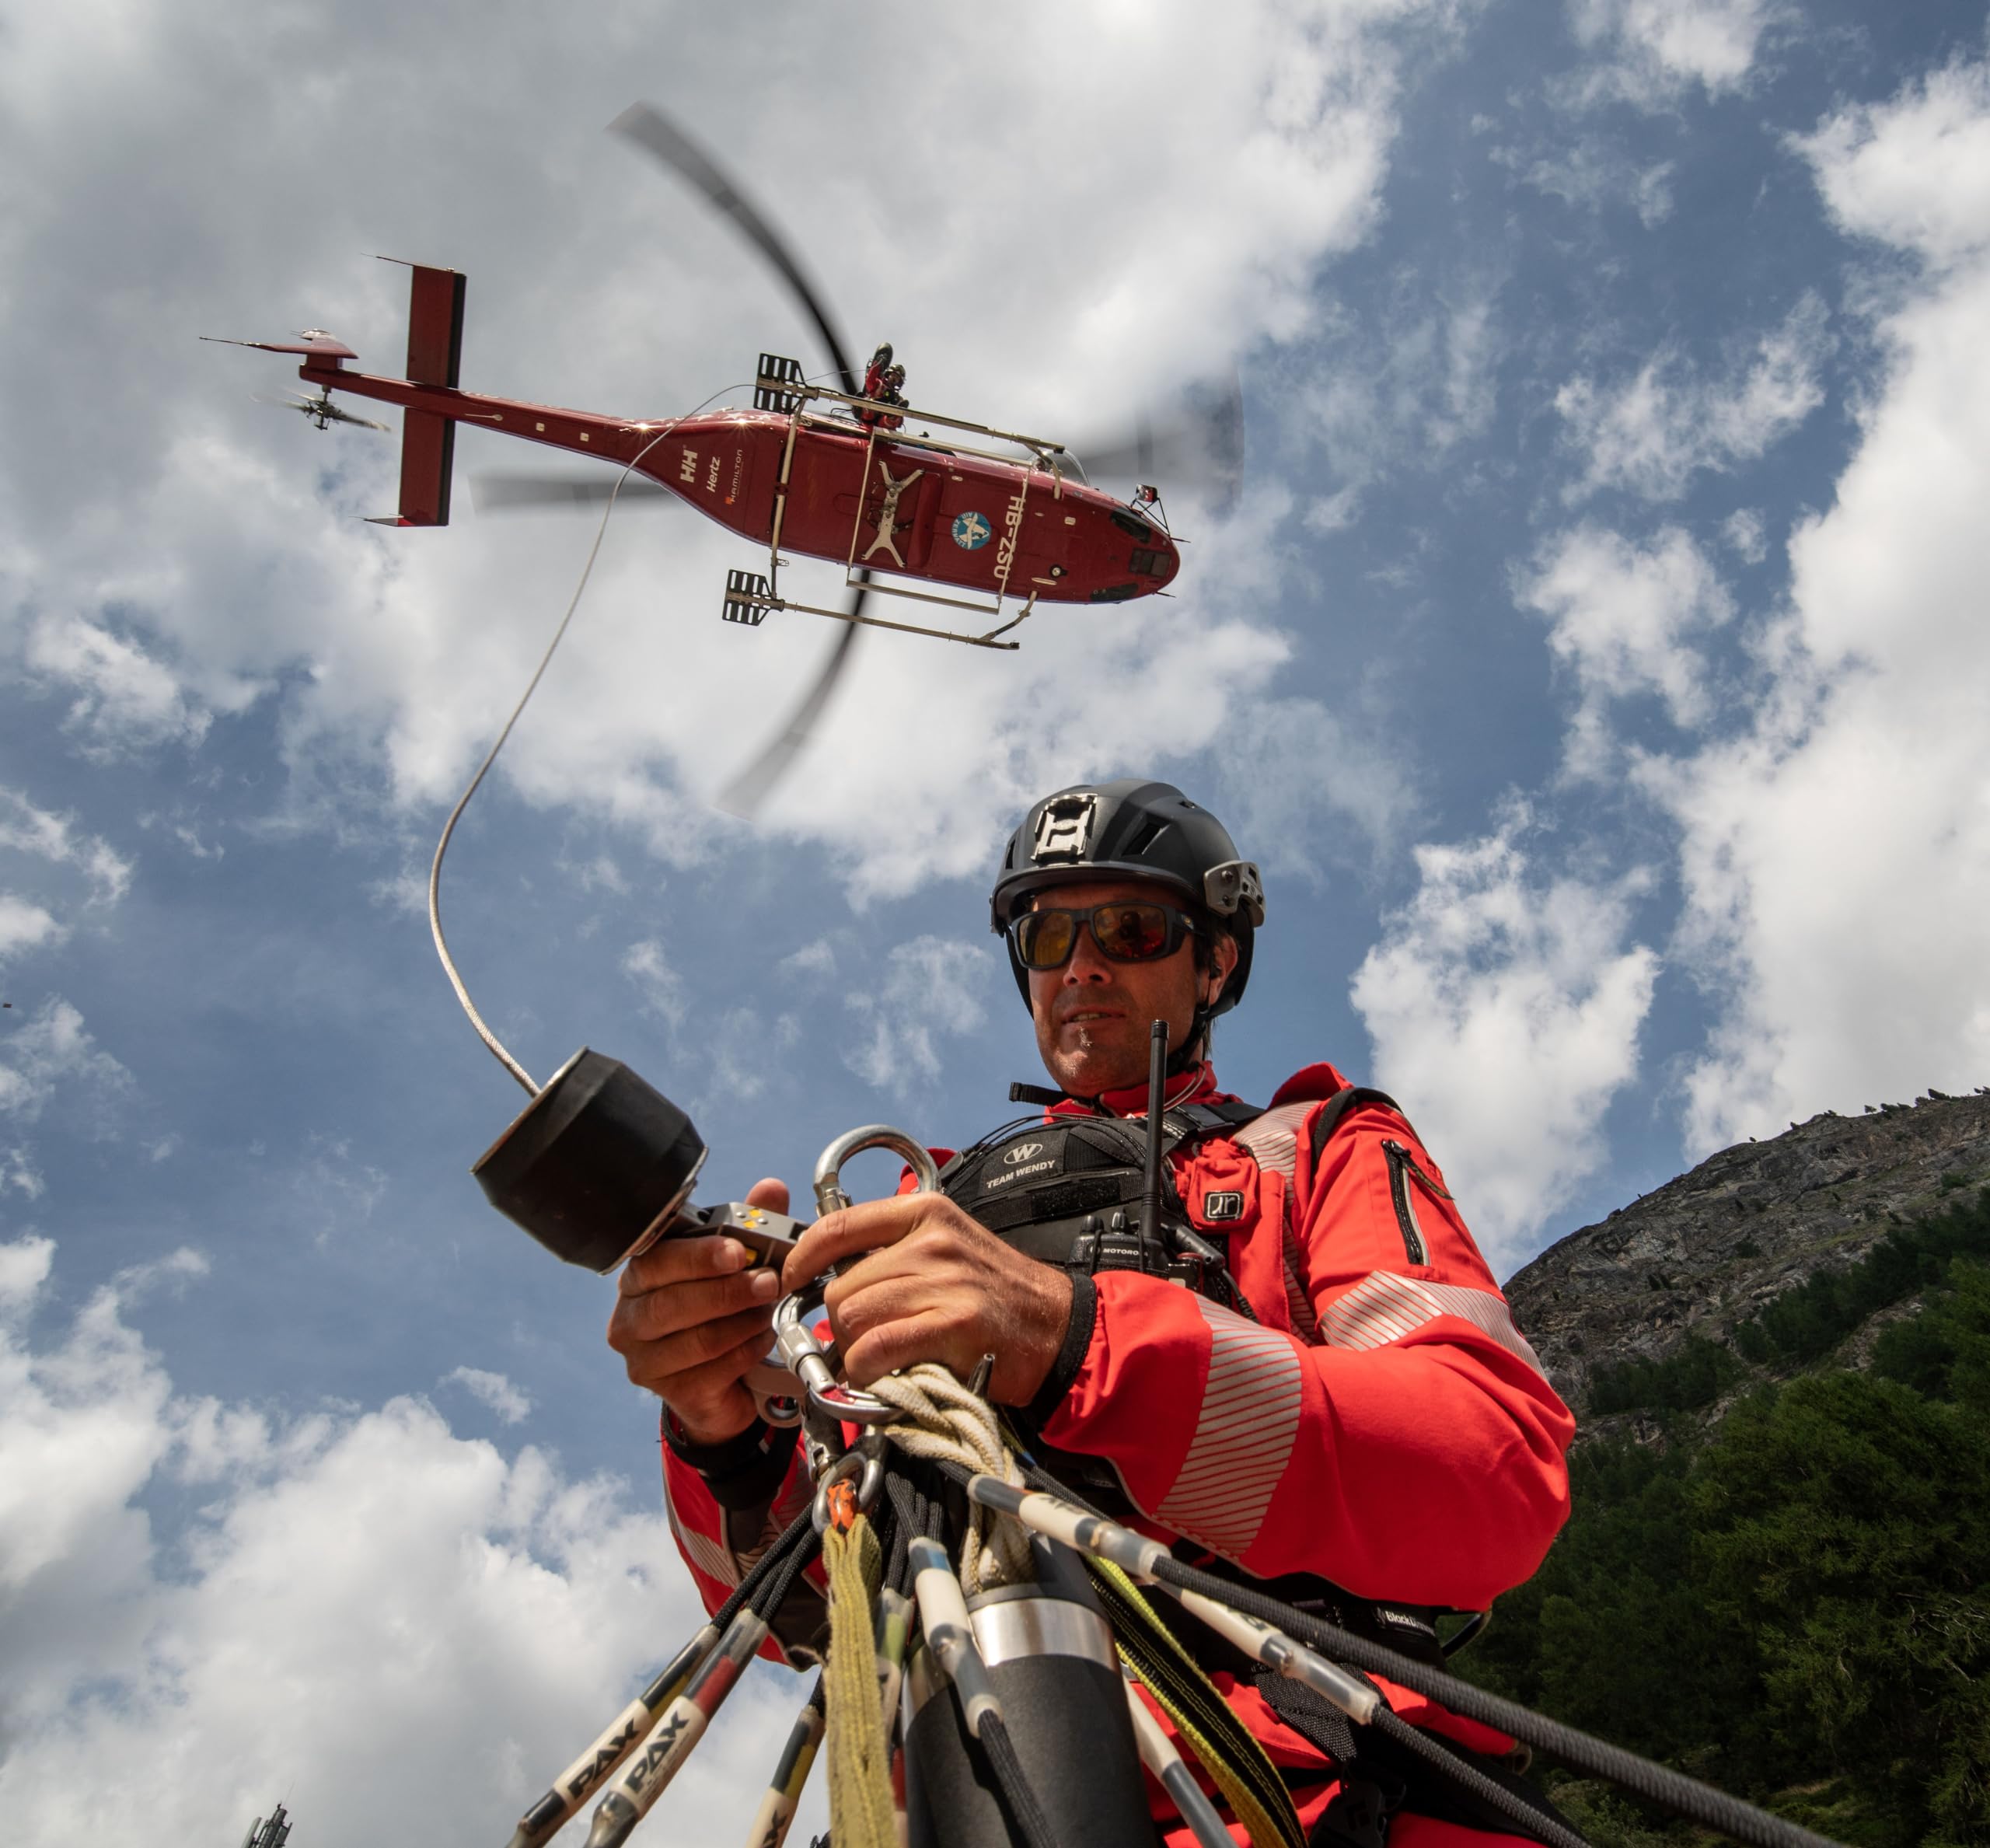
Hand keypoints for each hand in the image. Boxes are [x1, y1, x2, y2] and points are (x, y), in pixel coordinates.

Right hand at [607, 1176, 788, 1443]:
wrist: (723, 1379)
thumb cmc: (724, 1309)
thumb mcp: (739, 1263)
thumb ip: (752, 1224)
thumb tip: (770, 1188)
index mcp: (641, 1276)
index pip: (657, 1260)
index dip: (698, 1256)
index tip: (739, 1252)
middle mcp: (631, 1317)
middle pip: (670, 1304)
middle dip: (726, 1292)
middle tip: (768, 1283)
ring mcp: (644, 1359)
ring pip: (693, 1340)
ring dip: (739, 1325)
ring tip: (768, 1313)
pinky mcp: (668, 1392)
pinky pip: (709, 1372)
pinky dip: (743, 1354)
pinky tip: (761, 1342)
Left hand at [781, 1192, 1073, 1406]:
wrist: (1058, 1327)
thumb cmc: (996, 1294)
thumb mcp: (946, 1248)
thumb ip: (892, 1252)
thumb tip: (827, 1276)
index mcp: (925, 1213)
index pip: (837, 1226)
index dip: (801, 1259)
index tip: (792, 1282)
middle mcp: (932, 1241)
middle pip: (841, 1285)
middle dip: (839, 1323)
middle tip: (859, 1342)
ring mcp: (944, 1281)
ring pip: (853, 1317)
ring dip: (853, 1350)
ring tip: (876, 1359)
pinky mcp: (953, 1324)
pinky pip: (876, 1348)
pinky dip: (867, 1369)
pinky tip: (881, 1375)